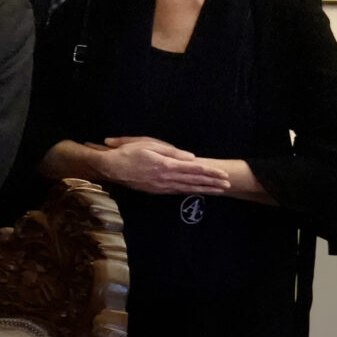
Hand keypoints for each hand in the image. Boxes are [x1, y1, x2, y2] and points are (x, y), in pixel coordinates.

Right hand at [99, 136, 234, 194]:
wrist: (109, 167)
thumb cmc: (127, 152)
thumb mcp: (148, 145)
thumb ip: (171, 151)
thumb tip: (191, 157)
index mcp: (166, 165)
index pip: (193, 169)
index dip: (210, 172)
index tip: (223, 174)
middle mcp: (165, 178)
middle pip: (193, 181)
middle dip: (212, 183)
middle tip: (228, 185)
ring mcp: (160, 186)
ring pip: (187, 188)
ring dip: (204, 189)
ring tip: (218, 191)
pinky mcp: (155, 190)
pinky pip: (176, 192)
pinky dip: (189, 192)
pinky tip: (196, 192)